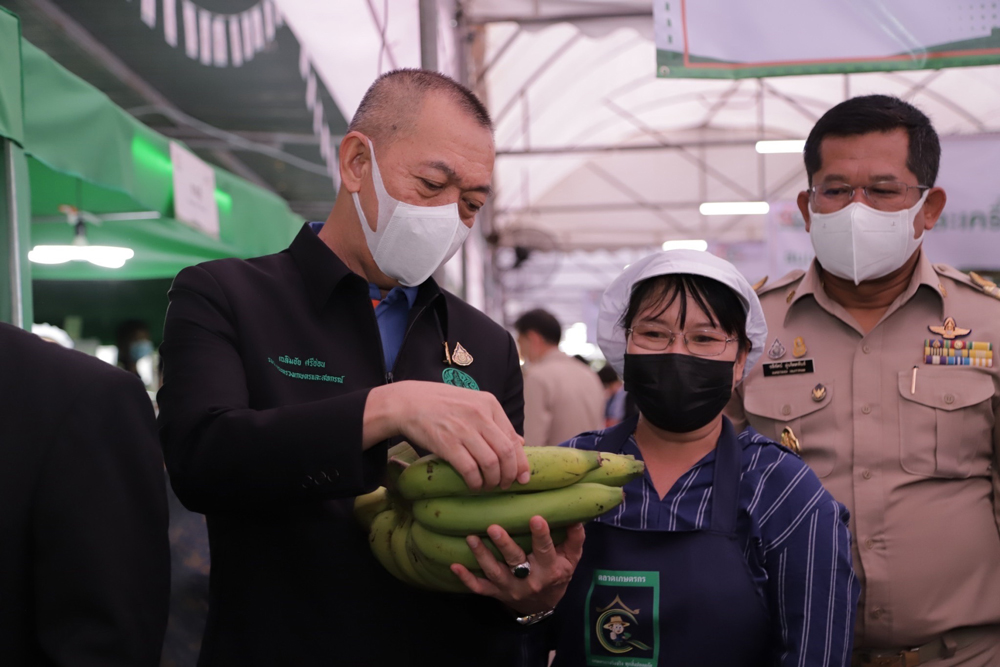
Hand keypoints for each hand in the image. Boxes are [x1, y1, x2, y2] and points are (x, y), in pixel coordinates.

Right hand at [365, 381, 528, 490]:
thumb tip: (520, 442)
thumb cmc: (441, 404)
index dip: (521, 462)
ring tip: (489, 486)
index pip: (513, 438)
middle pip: (506, 452)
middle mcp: (480, 415)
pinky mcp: (447, 443)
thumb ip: (495, 422)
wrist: (407, 402)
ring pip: (491, 463)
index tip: (522, 477)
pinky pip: (470, 469)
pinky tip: (473, 485)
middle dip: (510, 474)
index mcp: (489, 403)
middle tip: (505, 485)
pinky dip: (475, 482)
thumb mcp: (472, 403)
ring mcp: (463, 429)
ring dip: (493, 480)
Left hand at [450, 516, 584, 614]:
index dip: (541, 535)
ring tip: (471, 538)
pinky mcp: (496, 593)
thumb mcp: (572, 559)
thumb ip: (574, 539)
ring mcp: (510, 588)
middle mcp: (529, 580)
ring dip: (481, 555)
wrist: (544, 605)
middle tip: (493, 527)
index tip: (535, 518)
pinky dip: (466, 578)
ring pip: (494, 572)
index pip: (546, 550)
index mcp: (550, 569)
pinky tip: (455, 566)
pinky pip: (480, 588)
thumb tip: (576, 516)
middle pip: (515, 561)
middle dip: (504, 544)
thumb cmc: (558, 574)